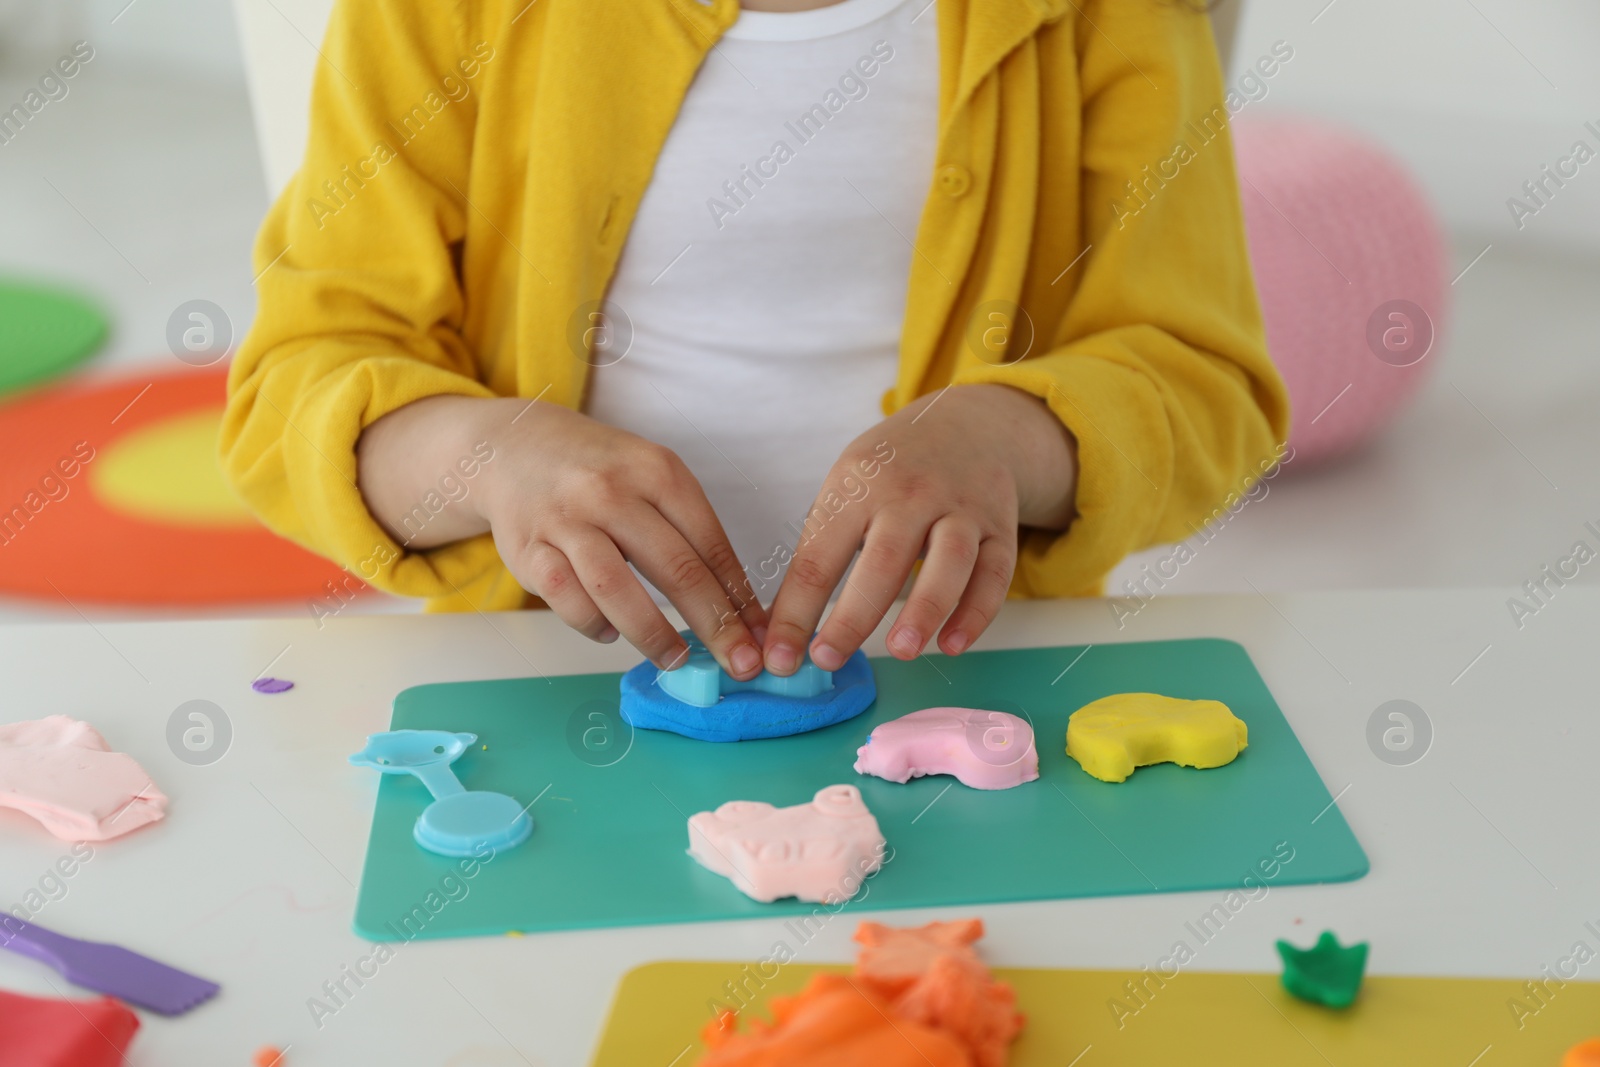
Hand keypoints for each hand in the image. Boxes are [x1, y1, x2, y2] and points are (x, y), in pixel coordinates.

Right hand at [357, 396, 767, 677]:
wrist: (515, 447)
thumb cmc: (599, 471)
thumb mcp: (651, 477)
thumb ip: (690, 531)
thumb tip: (739, 606)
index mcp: (656, 471)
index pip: (711, 543)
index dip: (740, 595)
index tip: (761, 634)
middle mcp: (612, 492)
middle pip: (676, 568)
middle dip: (716, 624)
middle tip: (740, 664)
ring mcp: (566, 520)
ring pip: (617, 589)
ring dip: (654, 634)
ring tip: (677, 660)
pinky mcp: (527, 550)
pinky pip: (568, 599)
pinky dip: (594, 624)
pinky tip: (611, 633)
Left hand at [761, 384, 1076, 674]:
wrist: (969, 426)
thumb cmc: (892, 469)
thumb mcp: (848, 484)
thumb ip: (823, 547)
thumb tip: (786, 624)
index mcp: (859, 484)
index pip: (820, 556)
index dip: (796, 612)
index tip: (779, 658)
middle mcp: (912, 493)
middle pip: (883, 559)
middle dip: (853, 616)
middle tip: (827, 659)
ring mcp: (962, 509)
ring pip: (948, 562)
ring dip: (925, 610)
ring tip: (901, 652)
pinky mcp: (1000, 528)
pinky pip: (995, 574)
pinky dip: (976, 613)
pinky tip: (953, 644)